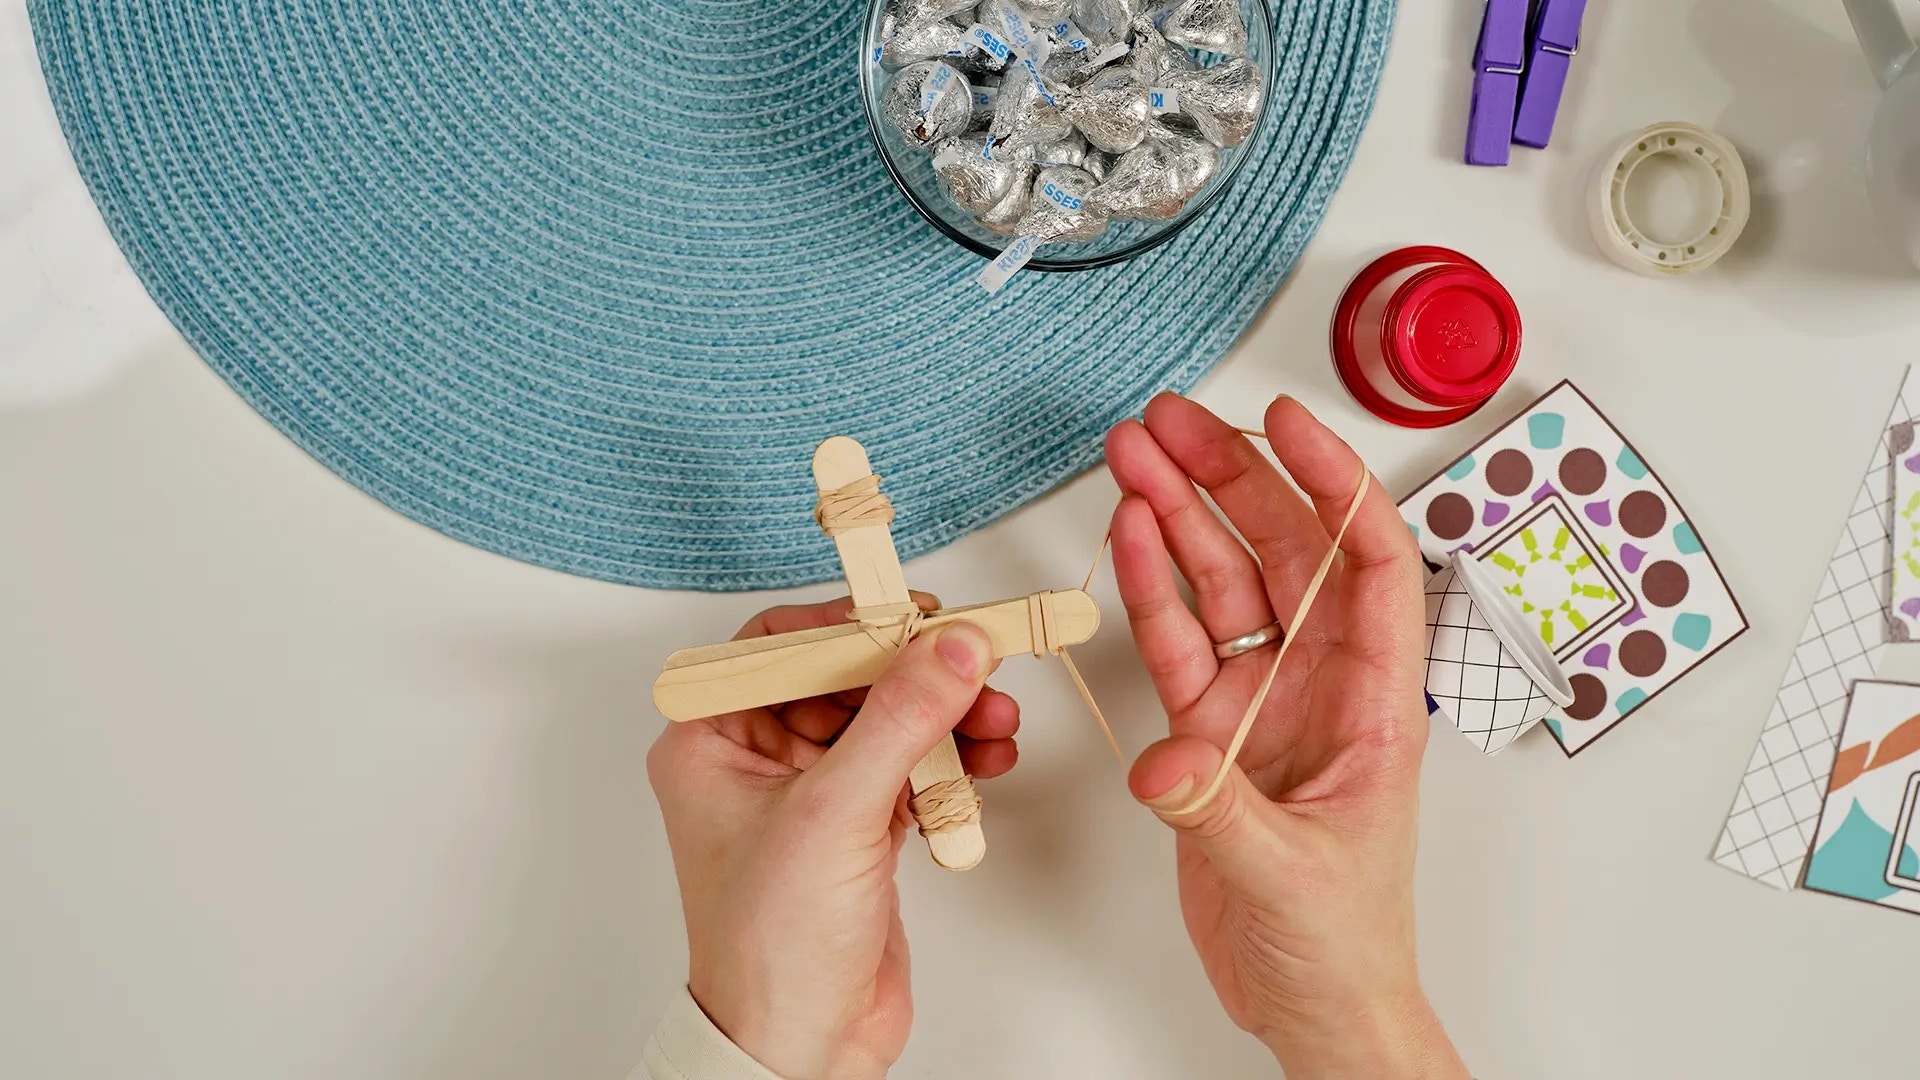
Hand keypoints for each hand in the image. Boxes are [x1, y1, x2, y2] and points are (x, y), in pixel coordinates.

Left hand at [647, 596, 1016, 1079]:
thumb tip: (951, 644)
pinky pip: (909, 768)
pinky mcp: (856, 830)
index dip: (854, 623)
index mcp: (711, 739)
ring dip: (946, 717)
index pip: (784, 645)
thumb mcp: (836, 812)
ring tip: (998, 725)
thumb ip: (900, 717)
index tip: (922, 617)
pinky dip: (951, 762)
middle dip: (919, 675)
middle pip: (847, 678)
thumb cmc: (769, 947)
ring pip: (886, 722)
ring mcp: (809, 796)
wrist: (800, 1048)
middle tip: (979, 668)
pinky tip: (987, 762)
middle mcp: (754, 759)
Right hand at [1104, 394, 1466, 1078]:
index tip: (1285, 424)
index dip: (1334, 481)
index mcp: (1379, 699)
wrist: (1312, 1001)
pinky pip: (1178, 638)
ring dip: (1180, 514)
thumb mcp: (1292, 876)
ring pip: (1223, 580)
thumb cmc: (1345, 942)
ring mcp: (1262, 700)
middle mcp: (1322, 682)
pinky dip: (1150, 584)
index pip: (1370, 560)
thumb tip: (1169, 763)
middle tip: (1172, 421)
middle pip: (1283, 548)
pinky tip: (1129, 533)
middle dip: (1230, 477)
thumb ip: (1222, 813)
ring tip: (1134, 453)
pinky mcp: (1209, 730)